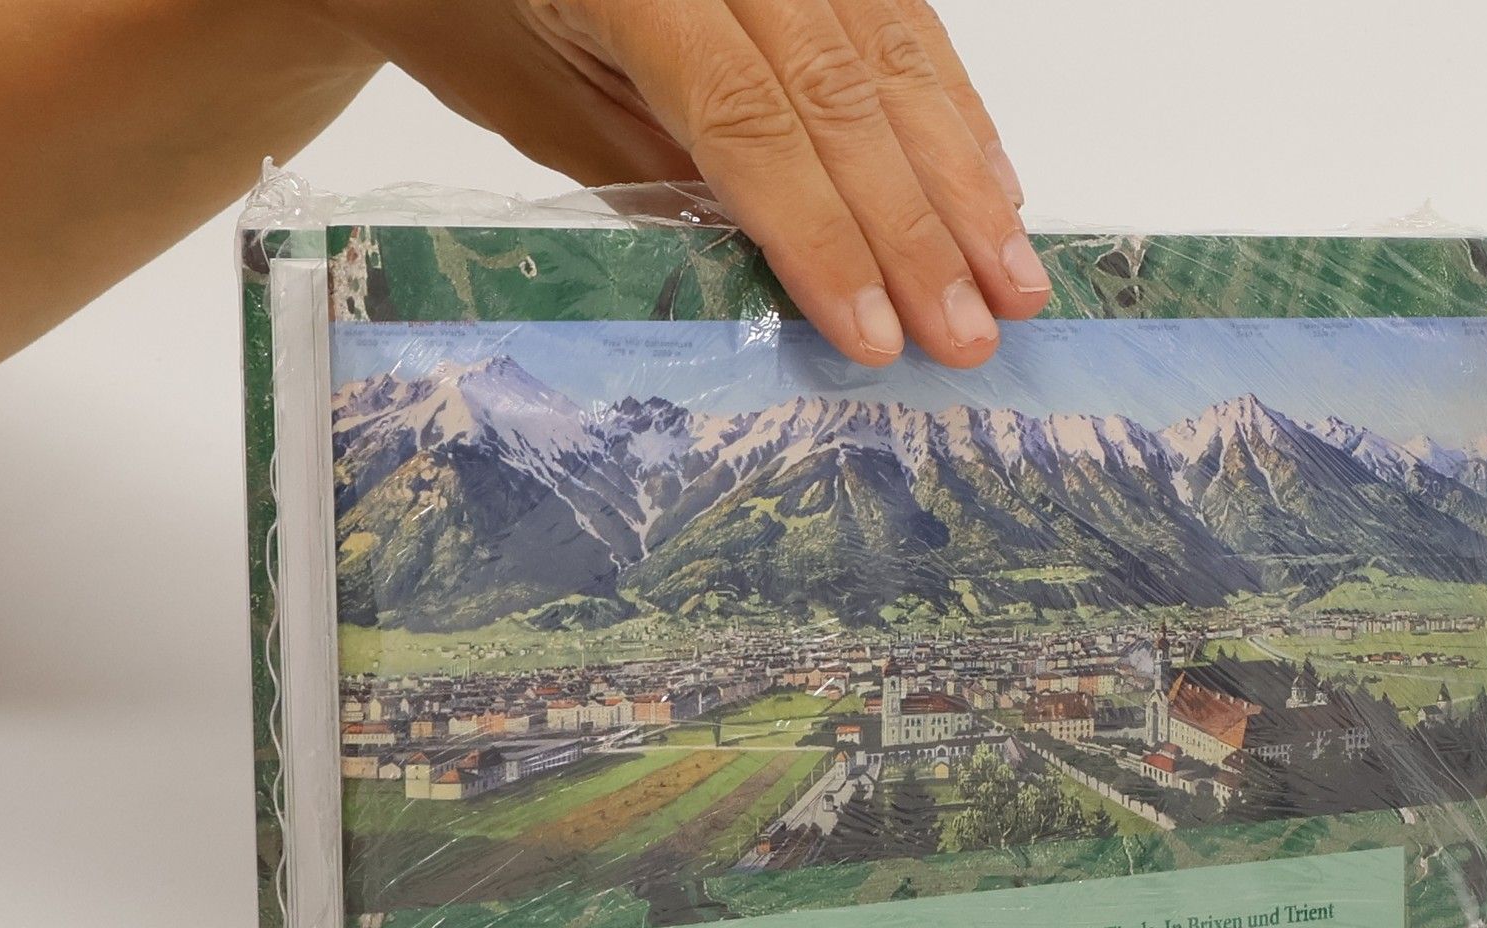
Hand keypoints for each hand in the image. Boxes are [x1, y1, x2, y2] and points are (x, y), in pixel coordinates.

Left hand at [317, 0, 1047, 365]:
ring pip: (893, 47)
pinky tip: (994, 187)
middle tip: (974, 330)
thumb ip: (660, 174)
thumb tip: (788, 276)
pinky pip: (899, 16)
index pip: (750, 117)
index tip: (877, 336)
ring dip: (964, 176)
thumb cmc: (471, 17)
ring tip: (1014, 280)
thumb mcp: (539, 110)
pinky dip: (954, 109)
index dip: (824, 236)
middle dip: (918, 224)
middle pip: (842, 88)